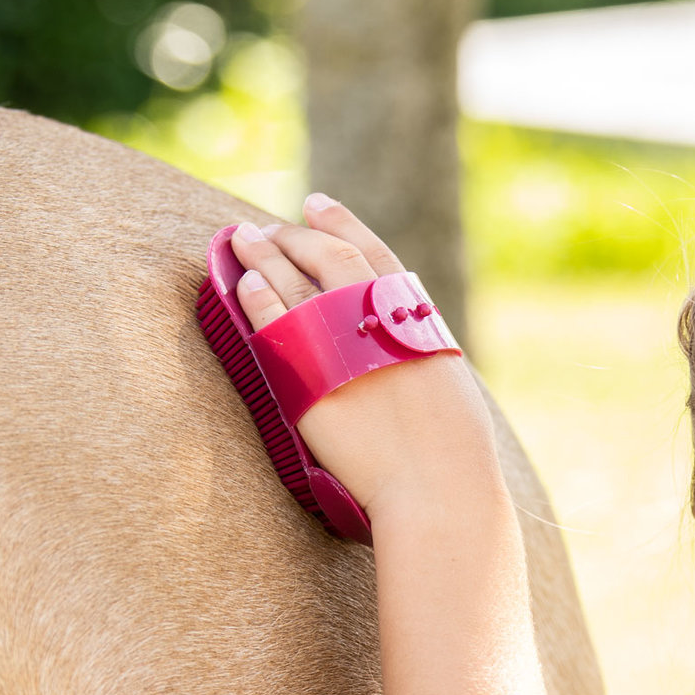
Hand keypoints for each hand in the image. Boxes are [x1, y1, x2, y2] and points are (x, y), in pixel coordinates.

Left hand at [230, 198, 503, 523]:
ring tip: (240, 238)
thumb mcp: (451, 388)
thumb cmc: (453, 458)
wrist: (436, 490)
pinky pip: (273, 323)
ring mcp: (342, 344)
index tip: (316, 204)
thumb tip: (408, 347)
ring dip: (263, 252)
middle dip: (296, 235)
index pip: (374, 253)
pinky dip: (256, 296)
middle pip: (329, 257)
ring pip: (293, 279)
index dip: (342, 225)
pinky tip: (241, 283)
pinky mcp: (308, 378)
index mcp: (416, 319)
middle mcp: (379, 318)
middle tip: (270, 226)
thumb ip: (422, 355)